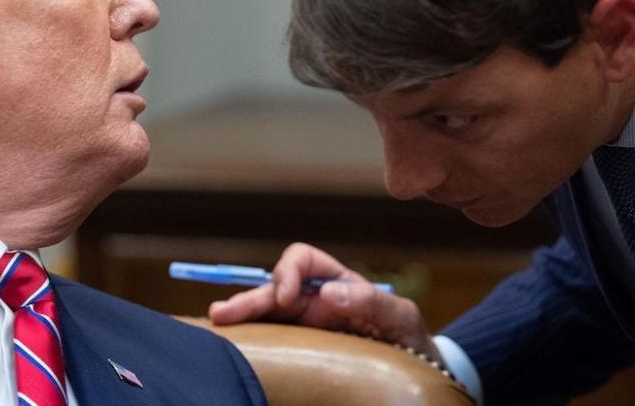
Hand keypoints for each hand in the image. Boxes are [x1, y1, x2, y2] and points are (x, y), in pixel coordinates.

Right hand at [207, 242, 438, 359]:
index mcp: (337, 284)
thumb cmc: (410, 340)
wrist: (416, 374)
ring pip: (265, 316)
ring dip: (241, 318)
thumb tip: (328, 293)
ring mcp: (305, 328)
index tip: (286, 298)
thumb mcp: (401, 317)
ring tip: (217, 324)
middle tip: (223, 314)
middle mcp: (315, 303)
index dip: (288, 271)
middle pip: (273, 291)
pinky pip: (271, 342)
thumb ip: (372, 301)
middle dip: (249, 299)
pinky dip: (250, 341)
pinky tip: (232, 346)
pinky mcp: (299, 353)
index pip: (303, 260)